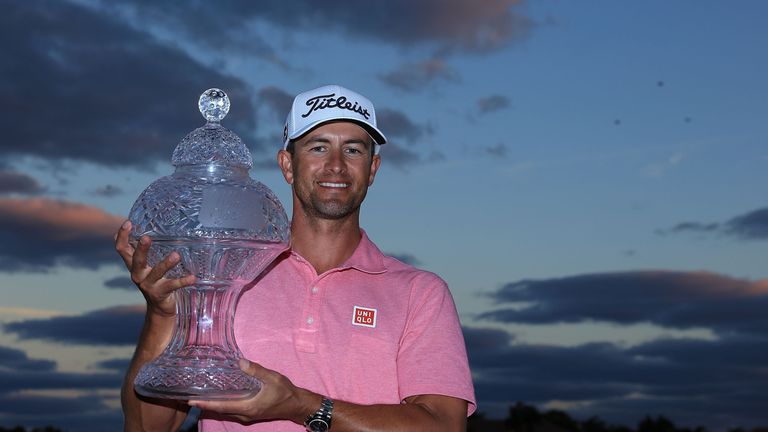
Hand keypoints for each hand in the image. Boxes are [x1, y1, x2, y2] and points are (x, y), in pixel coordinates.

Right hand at [114, 220, 195, 316]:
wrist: (159, 308)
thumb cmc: (155, 281)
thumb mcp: (147, 266)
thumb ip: (145, 252)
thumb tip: (144, 231)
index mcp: (134, 265)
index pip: (122, 249)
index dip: (122, 236)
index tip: (128, 223)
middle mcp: (138, 275)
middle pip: (136, 260)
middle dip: (141, 249)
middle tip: (147, 238)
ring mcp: (148, 285)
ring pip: (156, 272)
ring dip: (166, 264)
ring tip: (176, 255)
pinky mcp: (160, 293)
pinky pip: (172, 285)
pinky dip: (183, 281)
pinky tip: (192, 278)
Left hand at [189, 359, 314, 424]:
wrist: (296, 405)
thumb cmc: (285, 392)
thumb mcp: (272, 378)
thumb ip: (256, 370)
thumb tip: (240, 362)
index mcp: (248, 407)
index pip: (221, 406)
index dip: (205, 404)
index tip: (191, 401)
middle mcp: (245, 414)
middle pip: (220, 411)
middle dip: (205, 405)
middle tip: (190, 398)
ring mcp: (248, 415)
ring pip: (226, 411)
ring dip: (213, 406)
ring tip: (201, 398)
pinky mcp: (251, 413)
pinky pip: (232, 410)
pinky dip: (223, 405)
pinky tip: (220, 398)